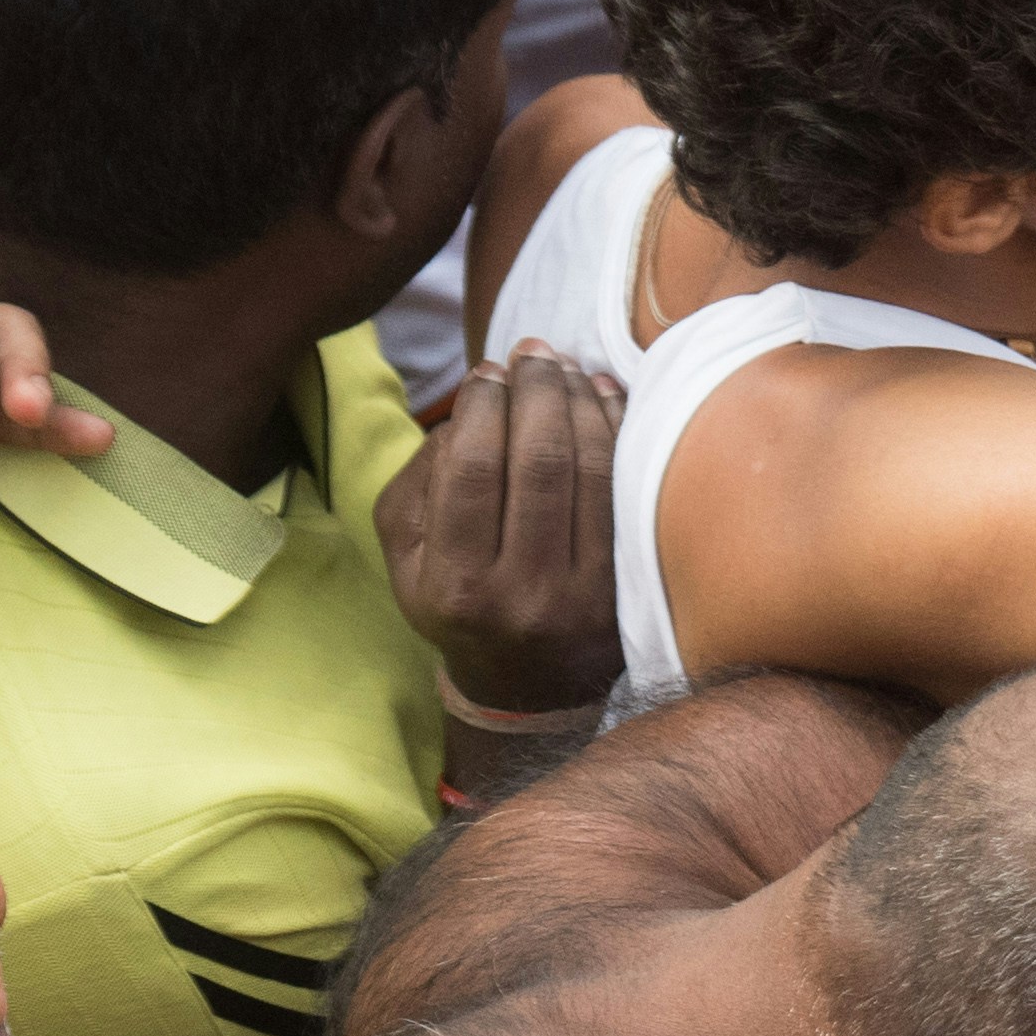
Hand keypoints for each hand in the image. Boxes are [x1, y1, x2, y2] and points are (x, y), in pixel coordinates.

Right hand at [382, 352, 624, 725]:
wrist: (527, 683)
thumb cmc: (458, 599)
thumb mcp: (407, 555)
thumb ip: (418, 483)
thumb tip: (467, 413)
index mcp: (456, 584)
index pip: (471, 471)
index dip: (483, 407)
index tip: (489, 370)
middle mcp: (522, 593)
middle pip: (537, 463)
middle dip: (537, 392)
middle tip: (535, 352)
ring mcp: (583, 595)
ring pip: (590, 473)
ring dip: (581, 404)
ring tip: (568, 366)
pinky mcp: (628, 589)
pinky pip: (627, 493)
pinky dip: (619, 435)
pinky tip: (607, 396)